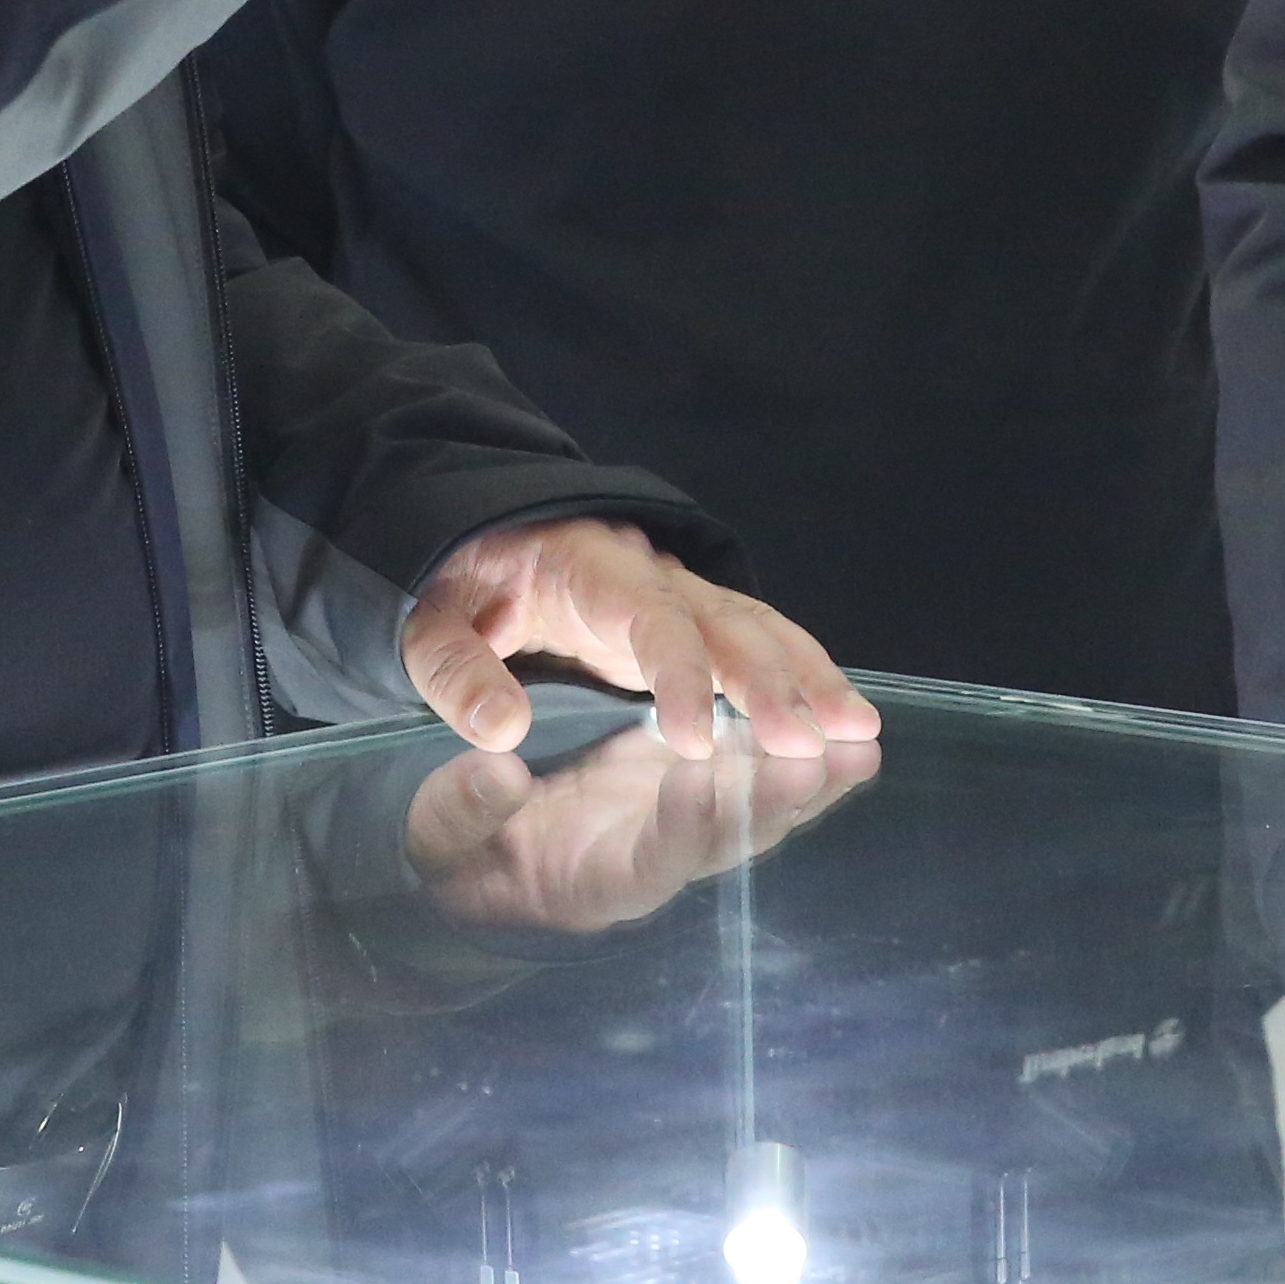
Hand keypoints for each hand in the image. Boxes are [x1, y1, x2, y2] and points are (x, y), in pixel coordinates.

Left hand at [397, 515, 878, 757]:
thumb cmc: (456, 588)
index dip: (680, 677)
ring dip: (808, 679)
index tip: (697, 739)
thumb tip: (499, 731)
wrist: (477, 541)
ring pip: (758, 629)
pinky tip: (843, 722)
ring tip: (857, 732)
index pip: (648, 619)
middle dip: (772, 683)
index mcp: (589, 569)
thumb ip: (456, 673)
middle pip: (725, 622)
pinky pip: (760, 644)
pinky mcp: (694, 625)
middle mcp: (650, 577)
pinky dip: (805, 676)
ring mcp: (680, 598)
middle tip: (810, 743)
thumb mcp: (427, 623)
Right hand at [400, 718, 879, 933]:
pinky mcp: (695, 794)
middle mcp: (657, 865)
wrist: (484, 861)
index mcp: (596, 882)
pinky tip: (839, 720)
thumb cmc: (461, 852)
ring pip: (757, 811)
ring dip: (808, 778)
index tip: (699, 770)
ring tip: (857, 738)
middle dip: (775, 799)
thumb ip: (467, 806)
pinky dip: (795, 751)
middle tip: (821, 755)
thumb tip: (497, 765)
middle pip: (729, 841)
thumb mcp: (441, 832)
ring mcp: (683, 832)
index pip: (654, 859)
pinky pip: (756, 778)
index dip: (682, 821)